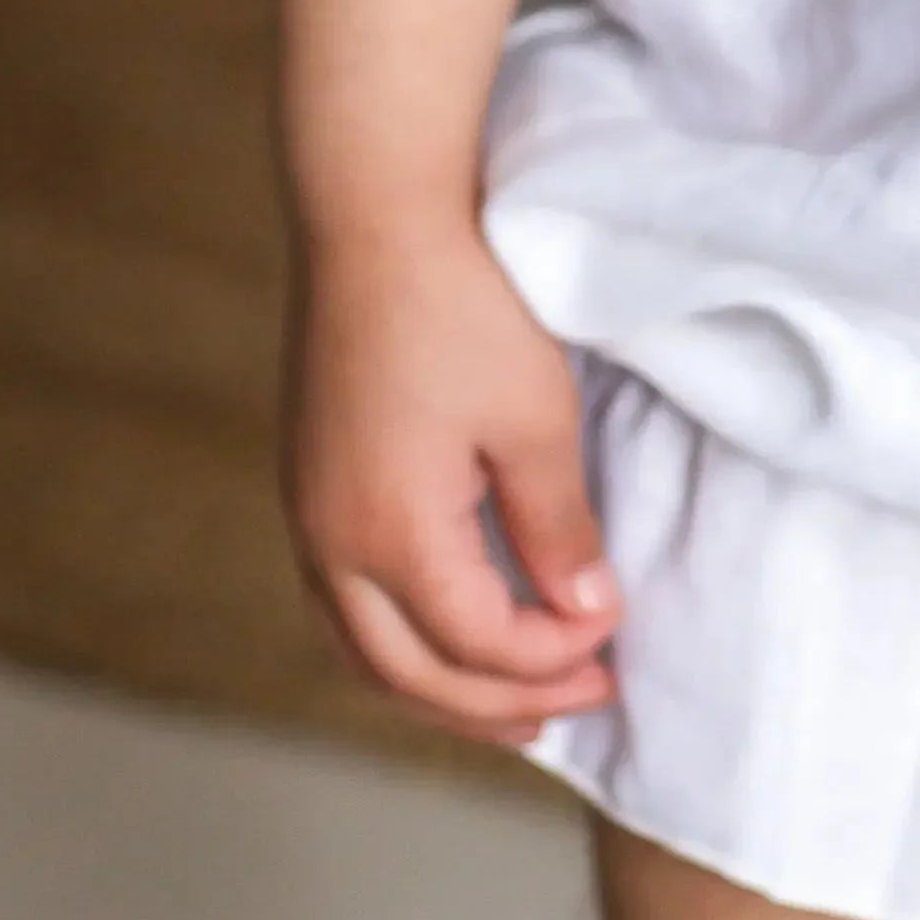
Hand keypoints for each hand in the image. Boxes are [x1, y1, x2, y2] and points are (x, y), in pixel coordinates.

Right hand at [283, 217, 618, 746]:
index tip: (613, 639)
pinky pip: (344, 603)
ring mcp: (306, 515)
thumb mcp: (536, 420)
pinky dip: (399, 640)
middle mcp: (331, 543)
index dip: (552, 657)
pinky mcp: (305, 484)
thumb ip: (557, 528)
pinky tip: (441, 632)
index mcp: (390, 535)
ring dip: (439, 686)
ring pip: (364, 649)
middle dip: (497, 703)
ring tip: (510, 704)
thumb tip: (585, 610)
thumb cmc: (461, 305)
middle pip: (411, 674)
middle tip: (579, 704)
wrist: (373, 215)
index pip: (480, 643)